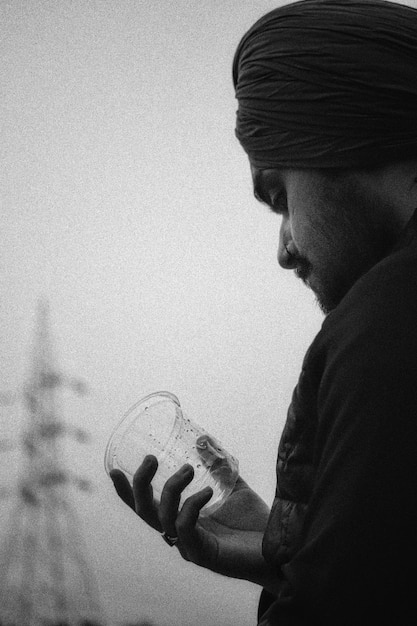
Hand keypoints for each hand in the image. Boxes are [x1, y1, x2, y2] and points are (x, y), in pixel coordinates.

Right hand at [110, 455, 278, 590]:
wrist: (281, 547)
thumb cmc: (253, 522)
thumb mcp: (232, 486)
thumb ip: (217, 466)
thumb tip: (202, 438)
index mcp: (181, 519)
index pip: (147, 506)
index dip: (128, 491)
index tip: (114, 469)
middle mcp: (180, 534)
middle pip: (145, 513)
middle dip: (141, 484)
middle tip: (151, 459)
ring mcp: (190, 546)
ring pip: (163, 518)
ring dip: (171, 488)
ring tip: (187, 468)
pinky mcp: (203, 555)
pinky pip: (185, 528)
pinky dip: (191, 505)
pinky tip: (208, 490)